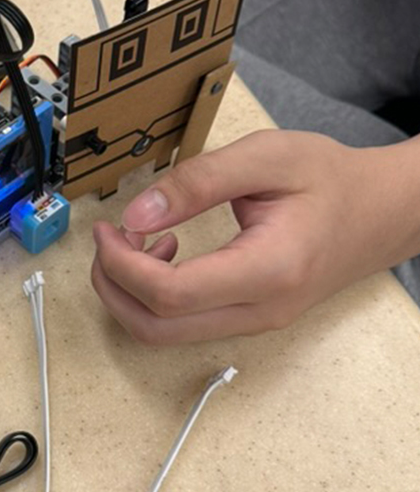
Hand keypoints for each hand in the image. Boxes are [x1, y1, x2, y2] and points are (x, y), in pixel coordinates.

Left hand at [90, 130, 416, 343]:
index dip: (122, 264)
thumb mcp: (265, 157)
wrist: (383, 210)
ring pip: (166, 334)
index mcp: (267, 270)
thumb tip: (136, 213)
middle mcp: (261, 310)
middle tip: (107, 238)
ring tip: (135, 239)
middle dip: (114, 285)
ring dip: (132, 293)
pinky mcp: (251, 318)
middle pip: (156, 328)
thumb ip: (197, 182)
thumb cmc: (331, 179)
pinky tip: (165, 249)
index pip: (169, 294)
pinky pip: (186, 324)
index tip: (107, 228)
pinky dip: (156, 296)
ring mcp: (256, 322)